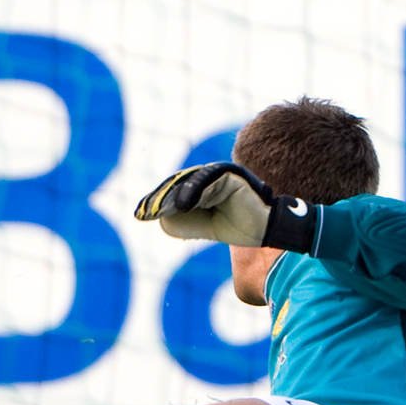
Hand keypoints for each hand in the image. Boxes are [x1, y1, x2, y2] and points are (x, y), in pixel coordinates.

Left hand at [134, 161, 316, 250]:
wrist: (264, 230)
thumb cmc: (237, 226)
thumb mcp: (202, 226)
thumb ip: (182, 223)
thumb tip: (162, 217)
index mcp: (202, 185)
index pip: (174, 190)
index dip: (157, 200)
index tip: (140, 213)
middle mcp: (210, 176)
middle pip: (178, 183)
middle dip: (160, 198)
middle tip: (144, 211)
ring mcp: (220, 173)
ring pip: (190, 182)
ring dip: (173, 195)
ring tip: (158, 209)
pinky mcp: (231, 175)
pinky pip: (209, 180)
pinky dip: (194, 190)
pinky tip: (182, 203)